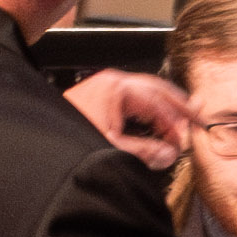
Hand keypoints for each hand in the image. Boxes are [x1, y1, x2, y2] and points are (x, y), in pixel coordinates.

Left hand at [66, 66, 189, 167]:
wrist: (40, 144)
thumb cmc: (69, 135)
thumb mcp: (111, 146)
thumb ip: (144, 150)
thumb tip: (168, 154)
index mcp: (118, 88)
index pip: (158, 102)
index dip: (175, 121)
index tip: (184, 137)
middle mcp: (112, 82)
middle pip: (156, 88)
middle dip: (177, 104)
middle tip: (196, 116)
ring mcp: (105, 87)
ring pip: (144, 91)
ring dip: (163, 105)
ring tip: (180, 117)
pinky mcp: (99, 96)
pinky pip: (131, 97)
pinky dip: (146, 107)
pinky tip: (153, 119)